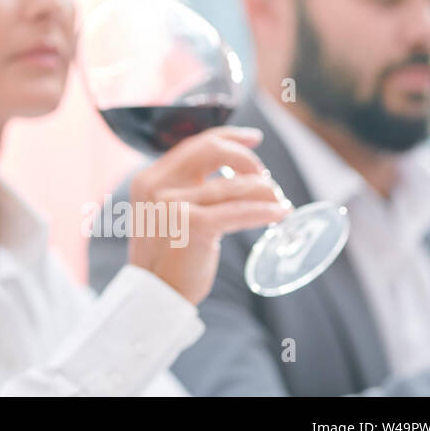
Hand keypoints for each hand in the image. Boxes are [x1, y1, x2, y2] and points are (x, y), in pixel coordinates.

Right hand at [126, 126, 289, 304]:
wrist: (154, 295)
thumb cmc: (165, 257)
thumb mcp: (164, 214)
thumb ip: (185, 191)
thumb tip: (230, 174)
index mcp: (150, 179)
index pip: (192, 144)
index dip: (227, 136)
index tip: (253, 137)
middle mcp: (157, 186)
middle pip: (210, 151)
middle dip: (246, 158)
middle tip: (266, 175)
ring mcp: (174, 204)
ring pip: (232, 185)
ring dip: (264, 190)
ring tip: (279, 201)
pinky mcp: (194, 225)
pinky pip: (239, 212)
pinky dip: (264, 211)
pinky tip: (279, 214)